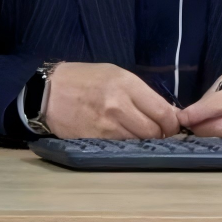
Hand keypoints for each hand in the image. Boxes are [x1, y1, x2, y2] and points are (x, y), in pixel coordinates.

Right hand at [42, 62, 180, 138]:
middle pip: (154, 131)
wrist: (49, 91)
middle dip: (160, 134)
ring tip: (139, 134)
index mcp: (126, 84)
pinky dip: (127, 146)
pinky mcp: (95, 140)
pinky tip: (123, 139)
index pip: (163, 111)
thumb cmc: (85, 79)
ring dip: (144, 141)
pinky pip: (121, 147)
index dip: (172, 122)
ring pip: (139, 142)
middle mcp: (118, 105)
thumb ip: (142, 93)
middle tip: (158, 132)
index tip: (172, 125)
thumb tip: (169, 112)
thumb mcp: (116, 74)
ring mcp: (106, 126)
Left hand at [178, 68, 221, 136]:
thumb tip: (196, 110)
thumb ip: (218, 91)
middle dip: (199, 130)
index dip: (195, 114)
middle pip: (221, 129)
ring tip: (202, 133)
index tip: (181, 118)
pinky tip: (220, 139)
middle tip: (188, 128)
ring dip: (211, 140)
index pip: (217, 105)